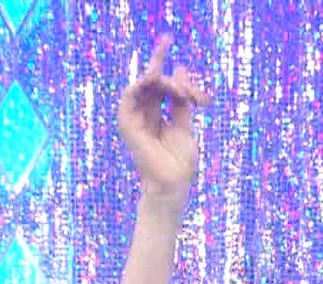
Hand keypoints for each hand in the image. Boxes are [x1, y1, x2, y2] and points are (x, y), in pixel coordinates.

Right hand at [116, 34, 208, 205]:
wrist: (172, 183)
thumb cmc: (179, 160)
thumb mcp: (185, 122)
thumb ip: (181, 98)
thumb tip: (179, 69)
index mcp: (155, 113)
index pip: (159, 84)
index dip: (166, 68)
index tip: (179, 61)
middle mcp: (143, 113)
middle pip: (153, 81)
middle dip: (176, 82)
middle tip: (195, 97)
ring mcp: (134, 117)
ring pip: (144, 84)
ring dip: (164, 82)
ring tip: (182, 93)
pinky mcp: (127, 122)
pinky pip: (130, 94)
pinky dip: (144, 83)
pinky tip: (158, 81)